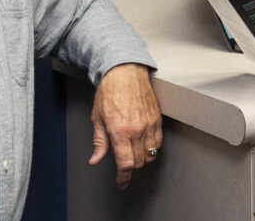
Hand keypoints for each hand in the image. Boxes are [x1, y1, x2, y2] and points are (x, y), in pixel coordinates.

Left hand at [88, 63, 162, 188]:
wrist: (125, 72)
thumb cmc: (110, 92)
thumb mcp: (97, 118)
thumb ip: (99, 142)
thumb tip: (96, 159)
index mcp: (120, 131)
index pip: (126, 164)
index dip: (124, 177)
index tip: (122, 182)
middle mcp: (137, 130)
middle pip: (139, 162)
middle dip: (131, 167)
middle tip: (124, 165)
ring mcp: (149, 124)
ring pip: (151, 154)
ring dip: (142, 158)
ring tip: (134, 153)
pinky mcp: (157, 118)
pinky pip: (158, 142)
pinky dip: (152, 148)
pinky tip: (144, 144)